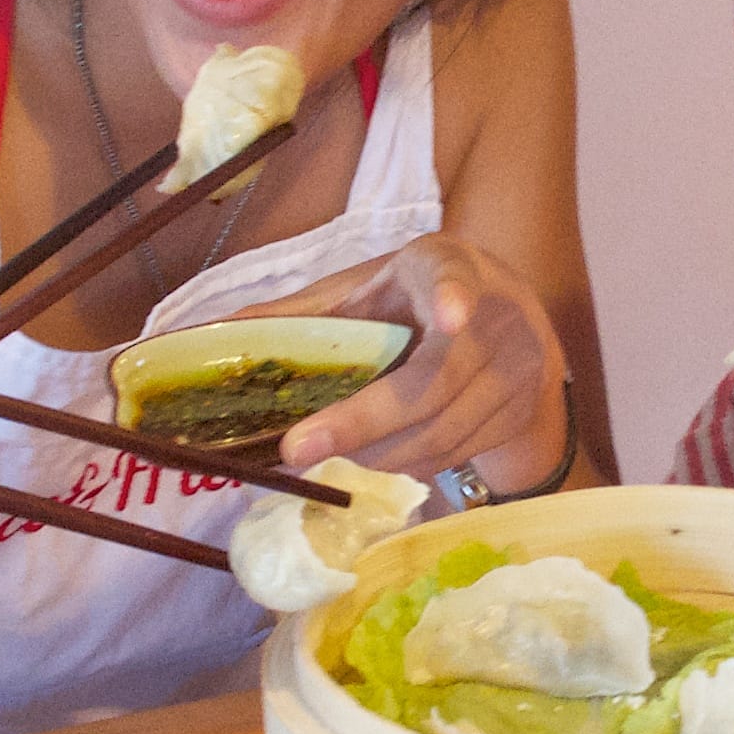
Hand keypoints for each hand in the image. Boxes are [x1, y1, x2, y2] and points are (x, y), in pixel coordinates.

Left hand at [263, 234, 567, 485]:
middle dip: (363, 421)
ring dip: (372, 456)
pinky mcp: (517, 416)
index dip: (453, 296)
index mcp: (448, 266)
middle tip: (297, 449)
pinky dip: (399, 467)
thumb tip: (215, 334)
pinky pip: (449, 455)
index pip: (454, 277)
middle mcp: (494, 319)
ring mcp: (514, 374)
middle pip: (433, 382)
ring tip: (314, 465)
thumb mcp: (370, 288)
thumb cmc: (417, 300)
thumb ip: (304, 312)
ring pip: (438, 432)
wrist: (517, 328)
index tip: (449, 316)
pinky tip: (360, 467)